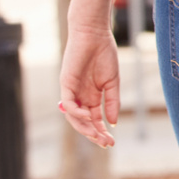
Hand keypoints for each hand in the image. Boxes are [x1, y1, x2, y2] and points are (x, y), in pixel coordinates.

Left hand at [59, 26, 120, 147]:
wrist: (94, 34)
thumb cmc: (104, 54)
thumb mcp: (112, 82)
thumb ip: (112, 102)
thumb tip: (113, 122)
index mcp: (92, 96)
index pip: (94, 120)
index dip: (101, 131)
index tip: (112, 142)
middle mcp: (80, 97)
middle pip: (83, 122)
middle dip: (94, 134)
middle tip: (106, 144)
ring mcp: (71, 91)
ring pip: (74, 117)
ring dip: (85, 128)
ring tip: (97, 135)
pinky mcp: (65, 84)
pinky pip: (68, 104)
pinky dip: (77, 112)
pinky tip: (89, 116)